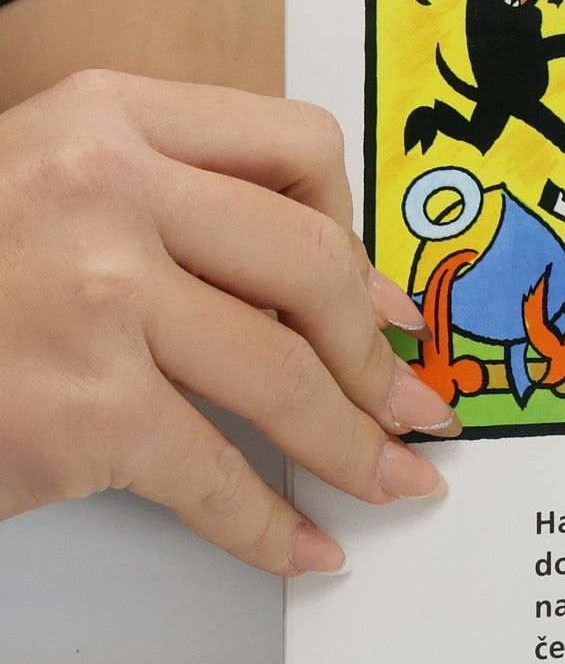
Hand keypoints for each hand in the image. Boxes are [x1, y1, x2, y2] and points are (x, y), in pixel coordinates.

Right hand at [0, 71, 458, 575]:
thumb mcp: (51, 185)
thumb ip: (177, 204)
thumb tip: (336, 292)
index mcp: (111, 116)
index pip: (297, 146)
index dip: (358, 229)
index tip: (382, 297)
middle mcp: (108, 190)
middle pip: (312, 264)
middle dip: (377, 352)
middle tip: (414, 403)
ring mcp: (94, 300)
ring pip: (281, 376)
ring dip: (354, 443)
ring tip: (393, 480)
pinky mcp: (79, 412)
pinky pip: (214, 475)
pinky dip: (269, 526)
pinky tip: (304, 547)